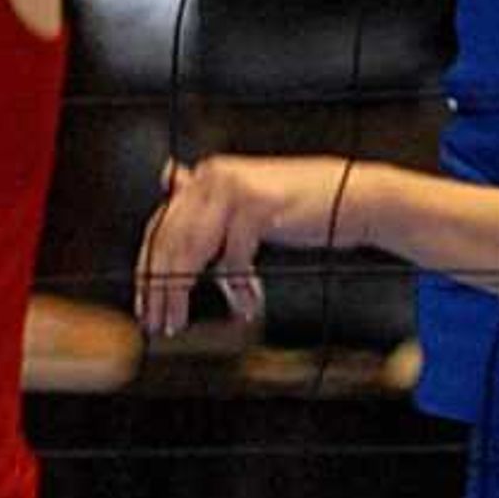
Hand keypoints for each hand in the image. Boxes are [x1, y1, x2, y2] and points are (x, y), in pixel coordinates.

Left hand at [134, 155, 362, 338]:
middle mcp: (213, 177)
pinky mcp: (257, 206)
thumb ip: (208, 202)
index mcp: (206, 176)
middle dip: (158, 286)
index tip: (144, 299)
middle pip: (169, 238)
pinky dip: (236, 288)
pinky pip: (232, 258)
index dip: (148, 265)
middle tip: (156, 320)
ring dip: (181, 292)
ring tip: (179, 321)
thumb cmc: (302, 205)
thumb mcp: (246, 203)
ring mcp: (234, 189)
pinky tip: (246, 304)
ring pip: (191, 250)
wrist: (354, 197)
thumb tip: (167, 177)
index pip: (162, 224)